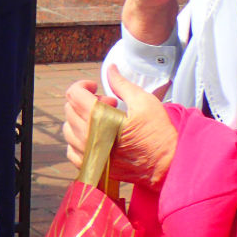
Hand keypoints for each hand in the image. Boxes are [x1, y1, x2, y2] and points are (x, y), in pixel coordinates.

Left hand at [63, 68, 177, 190]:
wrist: (168, 166)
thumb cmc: (159, 134)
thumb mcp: (144, 101)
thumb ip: (121, 84)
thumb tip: (110, 68)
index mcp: (99, 120)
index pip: (74, 94)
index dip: (83, 85)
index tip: (95, 86)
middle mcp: (88, 138)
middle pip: (69, 110)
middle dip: (86, 101)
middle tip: (110, 104)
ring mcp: (88, 155)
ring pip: (68, 129)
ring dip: (81, 119)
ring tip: (104, 120)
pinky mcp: (93, 167)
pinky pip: (72, 151)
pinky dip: (79, 140)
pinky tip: (96, 136)